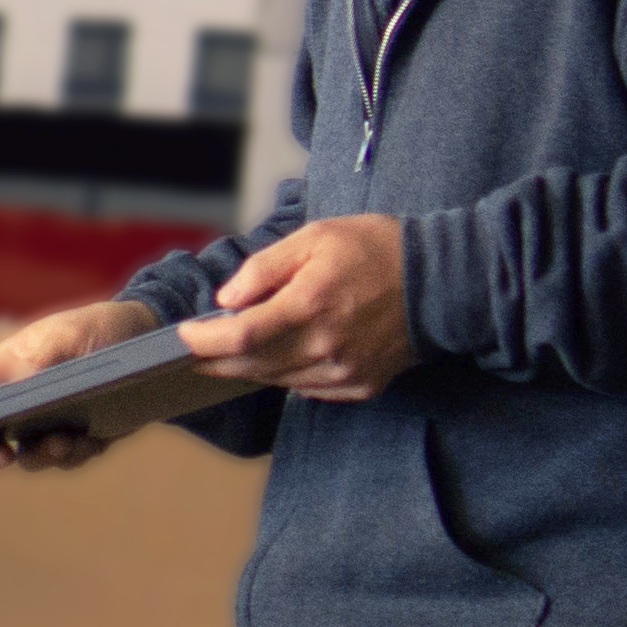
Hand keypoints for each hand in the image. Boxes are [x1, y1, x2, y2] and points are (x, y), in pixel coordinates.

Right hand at [0, 298, 161, 473]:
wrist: (151, 341)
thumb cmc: (97, 328)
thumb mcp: (64, 338)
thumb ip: (33, 366)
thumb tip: (12, 396)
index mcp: (6, 367)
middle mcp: (22, 398)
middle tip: (2, 458)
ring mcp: (50, 419)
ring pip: (30, 453)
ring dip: (43, 455)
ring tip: (64, 442)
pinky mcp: (82, 435)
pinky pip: (69, 457)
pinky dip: (77, 454)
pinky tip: (91, 440)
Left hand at [179, 213, 415, 399]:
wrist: (442, 281)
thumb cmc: (377, 250)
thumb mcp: (315, 237)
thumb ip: (264, 268)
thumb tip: (227, 298)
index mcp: (310, 305)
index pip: (240, 335)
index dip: (204, 339)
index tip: (184, 334)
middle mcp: (325, 346)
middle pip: (250, 365)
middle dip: (215, 359)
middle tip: (195, 349)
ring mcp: (344, 371)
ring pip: (275, 380)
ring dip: (249, 366)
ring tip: (233, 349)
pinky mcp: (359, 386)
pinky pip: (305, 389)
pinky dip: (286, 374)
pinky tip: (282, 355)